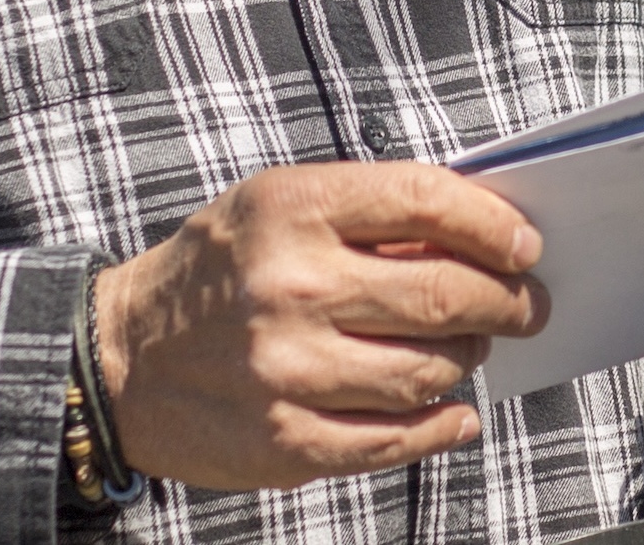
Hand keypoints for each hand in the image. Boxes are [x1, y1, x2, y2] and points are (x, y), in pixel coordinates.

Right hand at [95, 163, 551, 490]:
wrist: (117, 361)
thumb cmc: (215, 274)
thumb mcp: (272, 207)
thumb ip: (364, 215)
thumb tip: (479, 237)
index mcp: (290, 210)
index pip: (425, 202)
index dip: (493, 226)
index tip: (525, 245)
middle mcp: (289, 287)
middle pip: (443, 294)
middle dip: (506, 301)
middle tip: (526, 306)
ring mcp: (287, 370)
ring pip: (429, 370)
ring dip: (469, 360)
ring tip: (468, 351)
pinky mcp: (285, 441)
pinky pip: (396, 440)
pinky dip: (442, 427)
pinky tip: (454, 414)